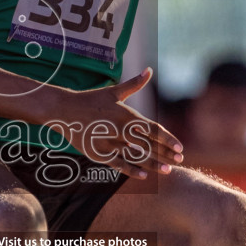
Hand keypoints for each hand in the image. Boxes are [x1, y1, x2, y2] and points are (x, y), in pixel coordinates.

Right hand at [44, 68, 182, 178]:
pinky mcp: (98, 153)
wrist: (64, 109)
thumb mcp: (113, 92)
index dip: (169, 140)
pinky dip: (131, 170)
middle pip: (149, 145)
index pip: (154, 130)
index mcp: (127, 115)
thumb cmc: (90, 99)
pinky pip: (118, 164)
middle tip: (180, 162)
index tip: (181, 148)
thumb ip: (134, 84)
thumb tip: (149, 70)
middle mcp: (121, 130)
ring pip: (136, 156)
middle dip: (166, 154)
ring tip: (167, 171)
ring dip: (153, 164)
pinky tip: (143, 176)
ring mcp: (110, 142)